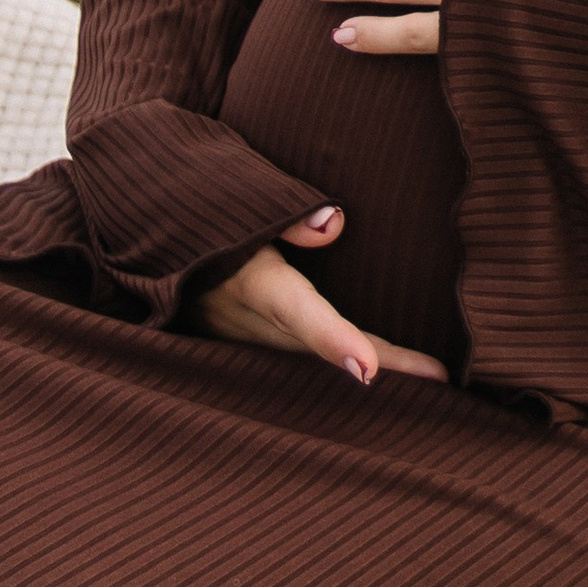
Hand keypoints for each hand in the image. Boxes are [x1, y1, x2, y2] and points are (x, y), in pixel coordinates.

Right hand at [190, 203, 448, 385]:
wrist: (144, 244)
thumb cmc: (199, 214)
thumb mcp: (230, 200)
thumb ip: (282, 211)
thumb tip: (335, 223)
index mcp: (248, 282)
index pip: (295, 311)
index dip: (332, 340)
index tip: (369, 371)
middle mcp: (249, 324)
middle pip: (322, 352)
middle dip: (381, 368)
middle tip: (443, 381)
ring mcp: (246, 342)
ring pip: (313, 364)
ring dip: (370, 369)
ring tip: (434, 386)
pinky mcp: (247, 347)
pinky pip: (301, 359)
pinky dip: (340, 362)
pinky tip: (386, 374)